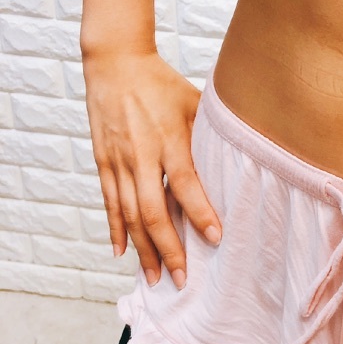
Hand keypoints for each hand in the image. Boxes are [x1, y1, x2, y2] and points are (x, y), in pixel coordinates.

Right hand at [83, 50, 220, 288]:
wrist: (115, 65)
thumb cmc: (162, 83)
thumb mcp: (194, 103)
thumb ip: (210, 134)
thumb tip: (238, 162)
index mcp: (168, 138)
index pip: (185, 183)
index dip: (200, 212)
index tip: (215, 238)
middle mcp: (141, 154)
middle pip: (152, 210)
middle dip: (168, 248)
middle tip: (183, 278)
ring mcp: (118, 160)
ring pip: (128, 214)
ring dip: (142, 249)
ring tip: (154, 277)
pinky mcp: (103, 162)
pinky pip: (109, 202)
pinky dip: (115, 229)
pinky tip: (121, 252)